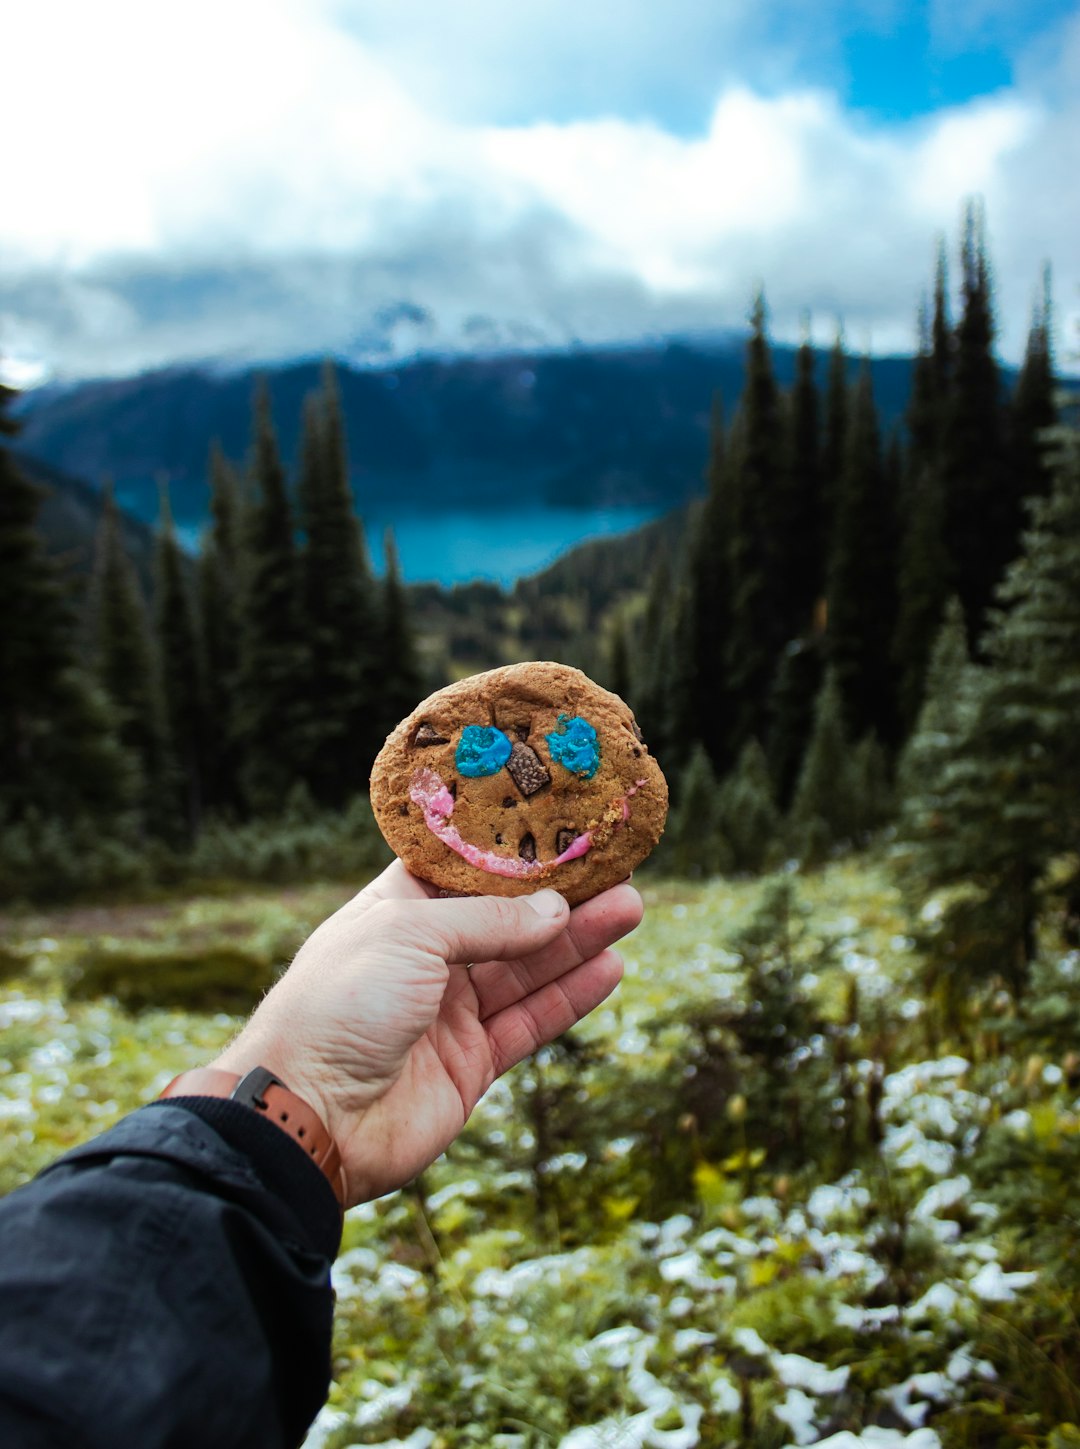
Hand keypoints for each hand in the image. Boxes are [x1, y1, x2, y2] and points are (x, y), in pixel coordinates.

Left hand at [210, 862, 642, 1205]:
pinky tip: (610, 968)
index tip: (562, 825)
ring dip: (579, 940)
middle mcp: (424, 956)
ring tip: (631, 908)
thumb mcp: (411, 936)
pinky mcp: (470, 1063)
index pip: (462, 869)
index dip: (512, 849)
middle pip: (507, 917)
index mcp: (395, 911)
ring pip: (528, 967)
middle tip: (619, 868)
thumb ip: (490, 922)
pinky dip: (570, 996)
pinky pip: (530, 1022)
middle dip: (562, 894)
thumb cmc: (339, 1005)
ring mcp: (448, 1011)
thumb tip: (556, 911)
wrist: (307, 1117)